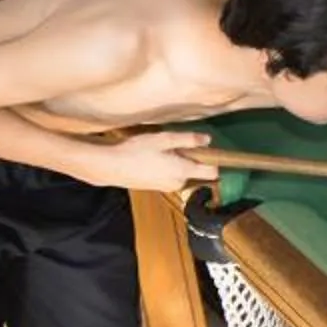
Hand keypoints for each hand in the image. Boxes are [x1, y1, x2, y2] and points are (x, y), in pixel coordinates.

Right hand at [98, 129, 215, 193]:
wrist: (111, 166)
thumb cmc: (136, 150)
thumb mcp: (164, 139)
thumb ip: (188, 140)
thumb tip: (207, 140)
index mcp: (183, 171)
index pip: (212, 172)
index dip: (216, 161)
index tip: (213, 151)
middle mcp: (178, 182)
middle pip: (197, 172)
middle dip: (193, 159)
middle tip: (176, 145)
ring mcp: (167, 187)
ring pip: (183, 173)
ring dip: (179, 162)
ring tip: (162, 150)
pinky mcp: (157, 187)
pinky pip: (171, 176)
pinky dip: (168, 167)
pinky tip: (153, 158)